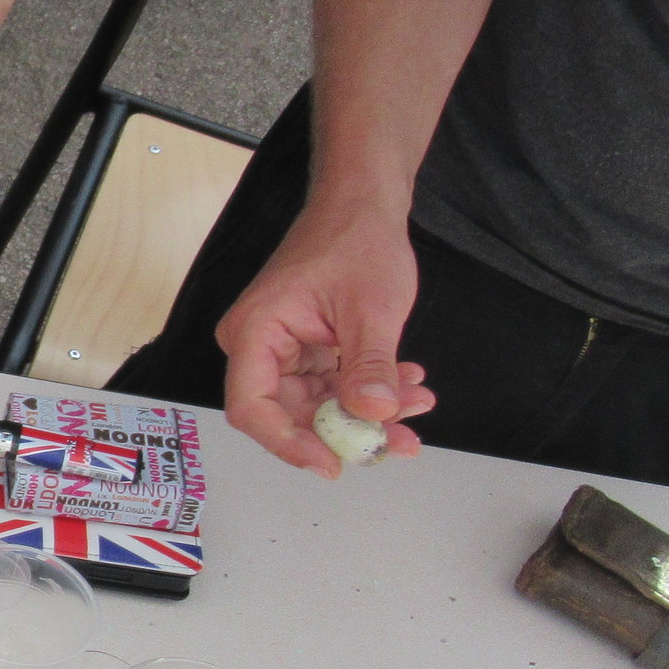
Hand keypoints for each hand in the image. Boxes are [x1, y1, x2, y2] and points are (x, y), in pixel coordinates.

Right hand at [216, 202, 438, 475]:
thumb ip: (370, 366)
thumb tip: (373, 415)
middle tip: (396, 443)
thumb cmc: (356, 240)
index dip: (288, 443)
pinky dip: (369, 391)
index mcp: (255, 332)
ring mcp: (281, 350)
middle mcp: (257, 346)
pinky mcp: (304, 350)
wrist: (363, 206)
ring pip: (316, 405)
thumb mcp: (372, 309)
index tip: (333, 463)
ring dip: (367, 412)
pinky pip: (331, 387)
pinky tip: (407, 388)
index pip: (252, 407)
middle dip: (345, 432)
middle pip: (287, 413)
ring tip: (416, 405)